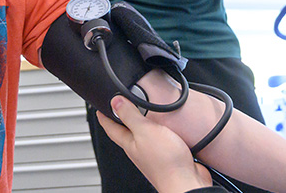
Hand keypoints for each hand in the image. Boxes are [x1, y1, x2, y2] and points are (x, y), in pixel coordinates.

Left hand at [97, 96, 211, 192]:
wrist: (185, 182)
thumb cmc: (165, 163)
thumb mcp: (144, 131)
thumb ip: (130, 116)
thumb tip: (114, 102)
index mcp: (129, 143)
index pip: (111, 128)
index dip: (104, 116)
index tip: (100, 106)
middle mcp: (139, 149)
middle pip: (126, 132)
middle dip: (122, 119)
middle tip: (120, 107)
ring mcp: (153, 153)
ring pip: (143, 135)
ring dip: (142, 123)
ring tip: (143, 112)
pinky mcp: (168, 155)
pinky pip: (159, 139)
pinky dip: (160, 130)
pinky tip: (166, 127)